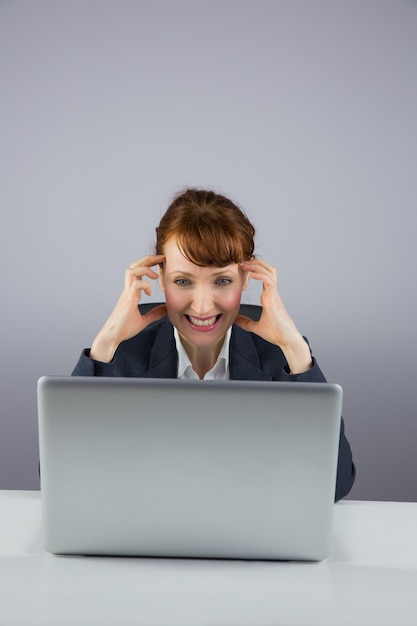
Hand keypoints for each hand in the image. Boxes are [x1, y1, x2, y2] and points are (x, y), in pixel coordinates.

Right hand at [90, 255, 166, 362]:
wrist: (113, 337)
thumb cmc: (124, 328)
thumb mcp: (144, 320)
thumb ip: (154, 313)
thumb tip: (165, 309)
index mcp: (131, 292)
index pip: (138, 271)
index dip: (148, 264)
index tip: (160, 262)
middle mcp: (128, 290)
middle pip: (134, 266)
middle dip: (147, 259)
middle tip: (161, 257)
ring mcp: (126, 294)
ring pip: (131, 271)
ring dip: (144, 269)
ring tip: (155, 275)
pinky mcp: (127, 300)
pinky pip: (135, 284)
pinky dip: (145, 285)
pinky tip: (150, 293)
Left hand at [235, 259, 312, 373]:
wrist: (286, 340)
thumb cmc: (276, 333)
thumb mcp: (255, 327)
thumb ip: (245, 322)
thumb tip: (234, 320)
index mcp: (269, 296)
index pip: (264, 276)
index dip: (255, 268)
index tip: (243, 267)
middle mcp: (273, 293)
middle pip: (268, 269)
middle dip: (256, 262)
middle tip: (242, 261)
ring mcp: (274, 295)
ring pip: (270, 272)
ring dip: (257, 266)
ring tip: (245, 264)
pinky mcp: (274, 299)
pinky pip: (269, 281)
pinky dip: (261, 275)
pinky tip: (252, 274)